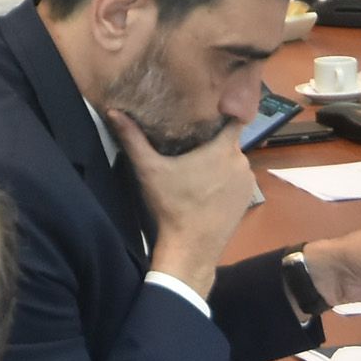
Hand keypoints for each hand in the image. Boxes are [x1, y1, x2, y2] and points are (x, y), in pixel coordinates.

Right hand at [114, 108, 255, 284]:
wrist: (192, 249)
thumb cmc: (172, 206)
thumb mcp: (149, 170)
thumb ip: (132, 139)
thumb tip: (113, 111)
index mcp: (223, 148)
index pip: (232, 118)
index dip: (222, 113)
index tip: (206, 113)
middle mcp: (241, 161)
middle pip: (229, 141)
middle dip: (213, 141)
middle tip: (191, 143)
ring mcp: (247, 182)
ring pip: (233, 161)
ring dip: (220, 162)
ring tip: (198, 167)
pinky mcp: (248, 199)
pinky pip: (238, 179)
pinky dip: (226, 179)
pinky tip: (208, 187)